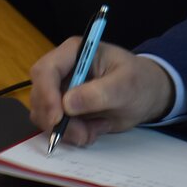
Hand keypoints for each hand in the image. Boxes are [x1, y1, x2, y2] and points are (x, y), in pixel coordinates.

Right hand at [29, 39, 173, 146]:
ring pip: (44, 116)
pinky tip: (94, 129)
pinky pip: (54, 127)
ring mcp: (60, 90)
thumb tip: (67, 104)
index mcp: (75, 52)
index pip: (45, 70)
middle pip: (39, 96)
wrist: (147, 96)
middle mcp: (62, 70)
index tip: (57, 119)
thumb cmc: (139, 81)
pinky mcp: (62, 109)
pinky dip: (73, 134)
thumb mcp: (127, 85)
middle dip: (57, 120)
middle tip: (83, 134)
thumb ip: (99, 93)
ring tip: (96, 129)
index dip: (46, 95)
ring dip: (67, 130)